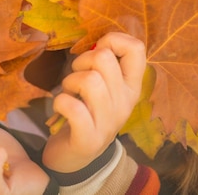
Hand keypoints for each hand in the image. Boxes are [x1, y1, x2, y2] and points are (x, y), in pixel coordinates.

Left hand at [42, 32, 145, 172]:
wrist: (76, 158)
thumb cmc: (86, 112)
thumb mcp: (102, 86)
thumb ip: (103, 64)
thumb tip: (97, 41)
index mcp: (131, 86)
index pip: (137, 49)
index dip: (113, 39)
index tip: (97, 50)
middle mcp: (125, 103)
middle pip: (104, 59)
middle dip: (81, 61)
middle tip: (76, 78)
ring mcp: (109, 123)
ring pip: (89, 80)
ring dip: (70, 82)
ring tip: (69, 94)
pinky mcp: (89, 139)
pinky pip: (74, 108)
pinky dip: (61, 102)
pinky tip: (61, 108)